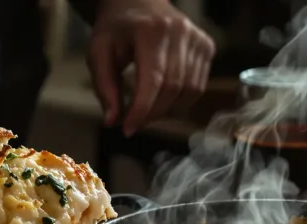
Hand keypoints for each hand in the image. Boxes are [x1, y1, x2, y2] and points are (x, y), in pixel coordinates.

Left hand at [87, 0, 215, 136]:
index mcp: (151, 30)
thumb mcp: (99, 52)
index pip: (153, 80)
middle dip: (153, 113)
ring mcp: (198, 38)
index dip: (142, 110)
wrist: (139, 1)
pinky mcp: (207, 46)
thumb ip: (104, 86)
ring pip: (189, 90)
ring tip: (147, 111)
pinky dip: (181, 101)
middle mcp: (181, 32)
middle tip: (134, 123)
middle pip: (173, 88)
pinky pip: (198, 85)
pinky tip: (163, 99)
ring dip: (167, 110)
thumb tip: (112, 121)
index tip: (128, 129)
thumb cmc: (117, 28)